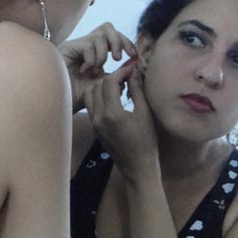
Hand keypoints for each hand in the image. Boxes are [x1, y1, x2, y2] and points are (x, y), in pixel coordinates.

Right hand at [58, 22, 135, 112]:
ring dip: (103, 54)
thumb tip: (134, 63)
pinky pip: (88, 44)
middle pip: (108, 27)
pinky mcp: (67, 48)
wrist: (58, 105)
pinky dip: (91, 59)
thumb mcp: (102, 86)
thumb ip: (117, 75)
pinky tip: (83, 70)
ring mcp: (75, 46)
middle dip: (118, 41)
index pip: (114, 36)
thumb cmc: (79, 97)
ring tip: (95, 70)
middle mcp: (85, 46)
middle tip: (118, 59)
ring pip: (100, 35)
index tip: (134, 56)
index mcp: (95, 53)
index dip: (126, 43)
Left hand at [83, 63, 159, 182]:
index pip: (109, 82)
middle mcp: (98, 117)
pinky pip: (91, 105)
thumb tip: (134, 72)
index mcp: (112, 113)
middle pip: (97, 85)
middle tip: (127, 78)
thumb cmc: (146, 141)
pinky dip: (99, 96)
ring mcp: (93, 122)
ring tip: (120, 88)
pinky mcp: (94, 127)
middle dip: (112, 77)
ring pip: (90, 94)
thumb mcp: (145, 114)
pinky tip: (114, 99)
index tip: (132, 70)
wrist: (137, 166)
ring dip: (103, 86)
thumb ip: (137, 91)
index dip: (121, 72)